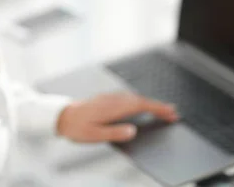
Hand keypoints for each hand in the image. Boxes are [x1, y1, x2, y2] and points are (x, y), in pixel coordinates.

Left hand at [56, 92, 177, 142]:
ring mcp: (110, 97)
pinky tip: (140, 105)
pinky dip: (139, 100)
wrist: (61, 116)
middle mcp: (113, 99)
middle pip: (141, 100)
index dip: (158, 109)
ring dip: (149, 102)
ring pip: (135, 97)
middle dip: (158, 105)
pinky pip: (128, 97)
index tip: (171, 113)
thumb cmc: (76, 127)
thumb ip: (115, 133)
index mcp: (113, 107)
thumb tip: (133, 131)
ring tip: (161, 110)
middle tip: (172, 113)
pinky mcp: (106, 98)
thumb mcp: (95, 135)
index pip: (141, 106)